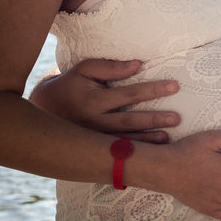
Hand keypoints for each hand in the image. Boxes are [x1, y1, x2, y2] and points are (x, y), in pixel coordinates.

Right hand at [29, 58, 179, 142]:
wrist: (43, 109)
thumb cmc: (69, 85)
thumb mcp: (84, 70)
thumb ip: (110, 67)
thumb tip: (138, 65)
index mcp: (93, 101)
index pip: (128, 94)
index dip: (152, 90)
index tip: (174, 87)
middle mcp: (93, 123)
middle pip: (129, 121)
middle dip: (154, 119)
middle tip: (177, 118)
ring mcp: (92, 139)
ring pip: (123, 142)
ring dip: (147, 141)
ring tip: (168, 139)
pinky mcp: (91, 149)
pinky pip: (115, 153)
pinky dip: (133, 154)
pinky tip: (149, 155)